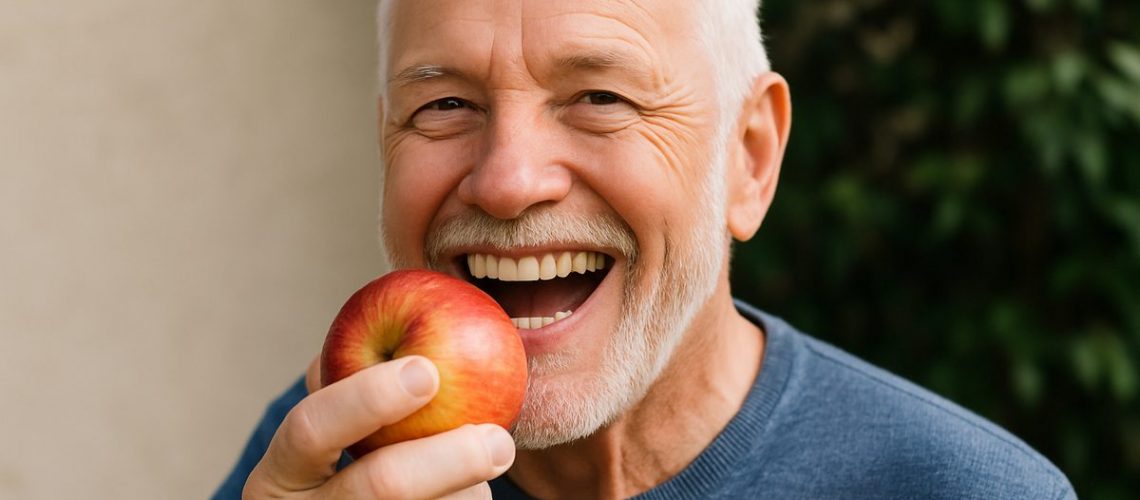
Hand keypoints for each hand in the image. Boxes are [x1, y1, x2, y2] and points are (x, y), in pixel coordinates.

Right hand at [242, 355, 515, 498]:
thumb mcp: (326, 441)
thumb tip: (385, 316)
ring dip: (466, 491)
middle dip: (447, 459)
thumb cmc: (341, 475)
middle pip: (378, 487)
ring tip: (484, 464)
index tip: (427, 370)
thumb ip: (346, 391)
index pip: (311, 428)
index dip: (366, 398)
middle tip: (500, 441)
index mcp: (279, 476)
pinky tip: (476, 492)